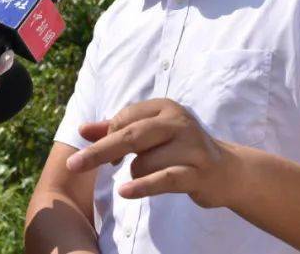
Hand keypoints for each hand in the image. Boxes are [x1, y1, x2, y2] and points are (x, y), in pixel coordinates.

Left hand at [66, 98, 236, 208]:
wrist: (226, 171)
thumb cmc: (180, 149)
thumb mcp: (151, 134)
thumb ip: (116, 129)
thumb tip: (82, 129)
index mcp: (165, 107)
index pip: (125, 118)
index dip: (109, 137)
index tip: (108, 156)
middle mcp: (178, 122)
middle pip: (130, 135)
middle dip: (99, 151)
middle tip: (73, 166)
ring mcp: (191, 146)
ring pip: (144, 162)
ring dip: (137, 175)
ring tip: (154, 175)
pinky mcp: (198, 172)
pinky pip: (164, 179)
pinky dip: (143, 186)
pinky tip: (125, 192)